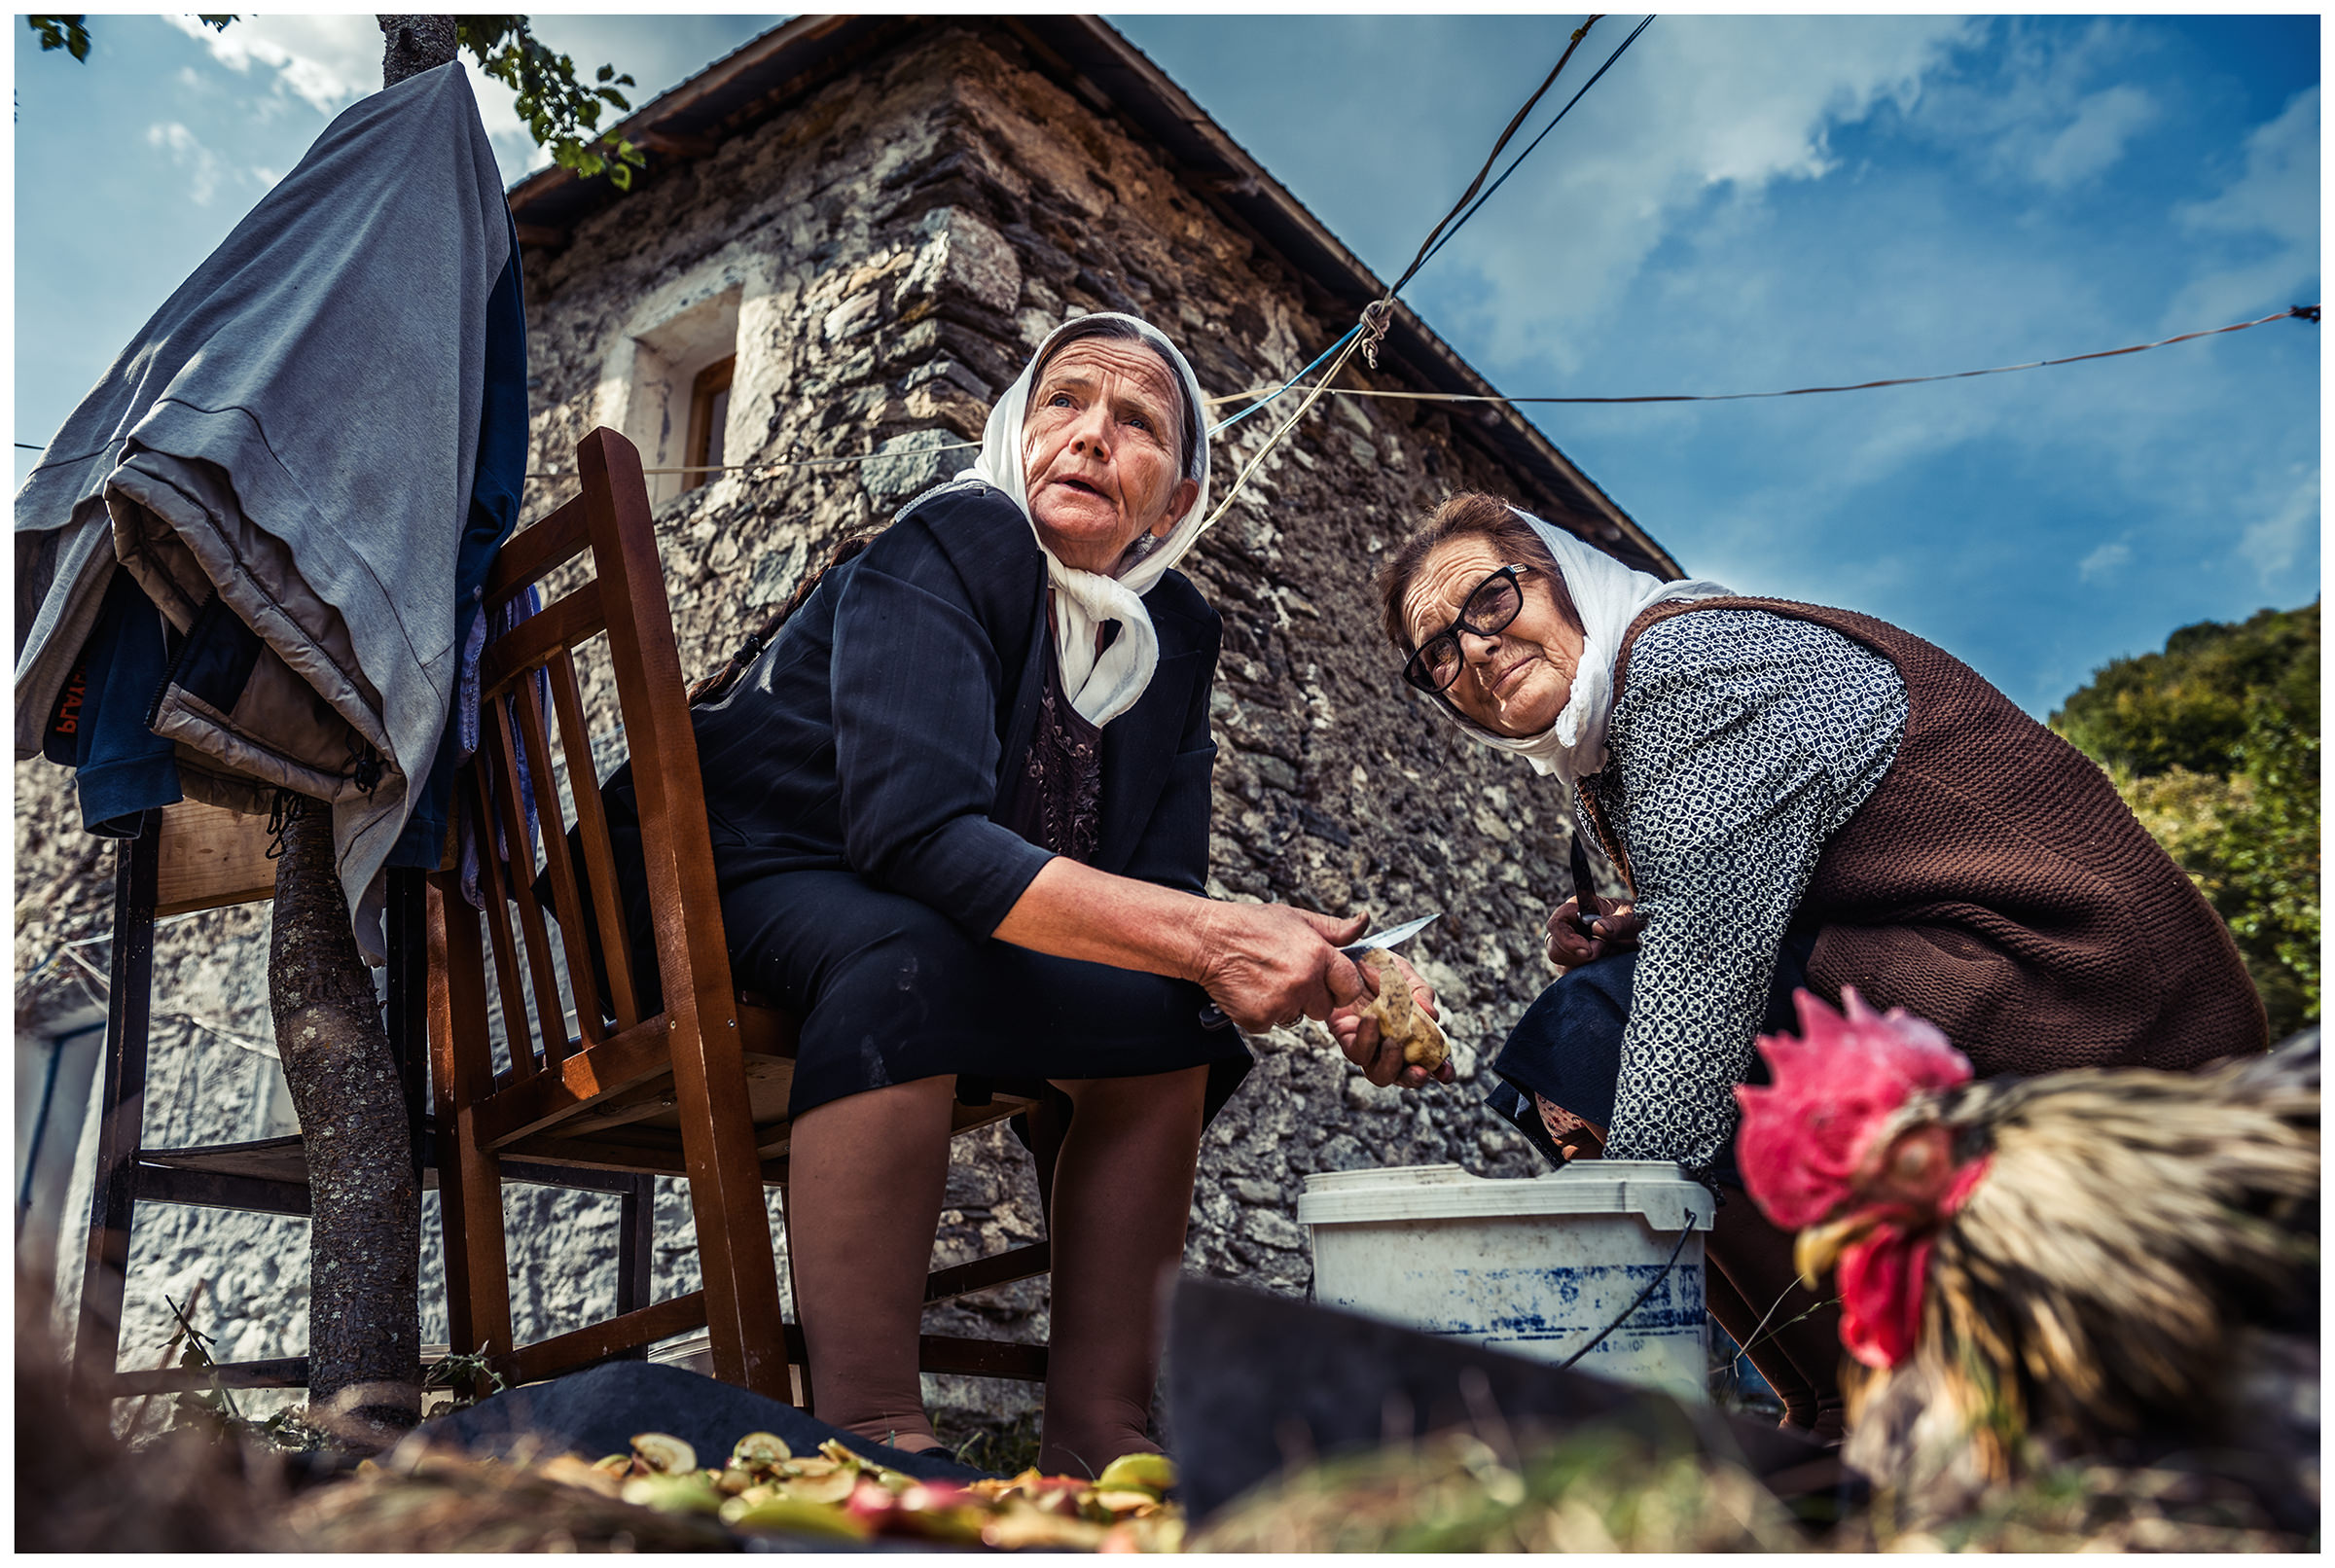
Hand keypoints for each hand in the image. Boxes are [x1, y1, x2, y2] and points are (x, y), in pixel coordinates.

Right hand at [1195, 903, 1367, 1033]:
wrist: (1209, 939)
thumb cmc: (1251, 926)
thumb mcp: (1297, 918)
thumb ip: (1334, 929)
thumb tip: (1363, 923)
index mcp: (1318, 955)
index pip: (1350, 986)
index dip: (1340, 985)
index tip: (1329, 982)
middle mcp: (1303, 982)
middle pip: (1325, 1007)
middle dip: (1312, 997)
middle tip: (1288, 977)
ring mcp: (1281, 1003)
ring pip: (1297, 1016)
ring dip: (1286, 1005)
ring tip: (1267, 979)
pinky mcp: (1259, 1018)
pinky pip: (1272, 1024)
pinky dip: (1263, 1012)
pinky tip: (1252, 990)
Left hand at [1329, 950, 1453, 1088]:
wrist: (1352, 951)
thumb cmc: (1380, 966)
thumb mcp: (1407, 975)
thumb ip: (1422, 994)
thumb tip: (1433, 1016)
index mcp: (1409, 1033)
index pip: (1428, 1060)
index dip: (1439, 1071)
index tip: (1447, 1073)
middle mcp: (1387, 1044)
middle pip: (1400, 1075)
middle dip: (1412, 1078)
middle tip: (1421, 1070)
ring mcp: (1366, 1043)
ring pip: (1377, 1073)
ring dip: (1390, 1064)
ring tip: (1394, 1043)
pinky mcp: (1344, 1035)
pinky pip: (1355, 1050)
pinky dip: (1366, 1039)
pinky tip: (1372, 1019)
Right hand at [1545, 894, 1643, 969]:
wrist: (1643, 934)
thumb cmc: (1635, 919)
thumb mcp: (1631, 917)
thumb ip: (1616, 923)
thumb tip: (1598, 928)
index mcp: (1575, 910)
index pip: (1556, 925)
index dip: (1567, 940)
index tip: (1588, 951)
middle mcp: (1568, 929)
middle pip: (1555, 949)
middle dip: (1579, 957)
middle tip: (1604, 950)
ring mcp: (1569, 949)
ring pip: (1564, 966)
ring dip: (1589, 965)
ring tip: (1611, 951)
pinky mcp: (1576, 965)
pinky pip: (1575, 977)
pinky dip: (1593, 974)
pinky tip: (1609, 961)